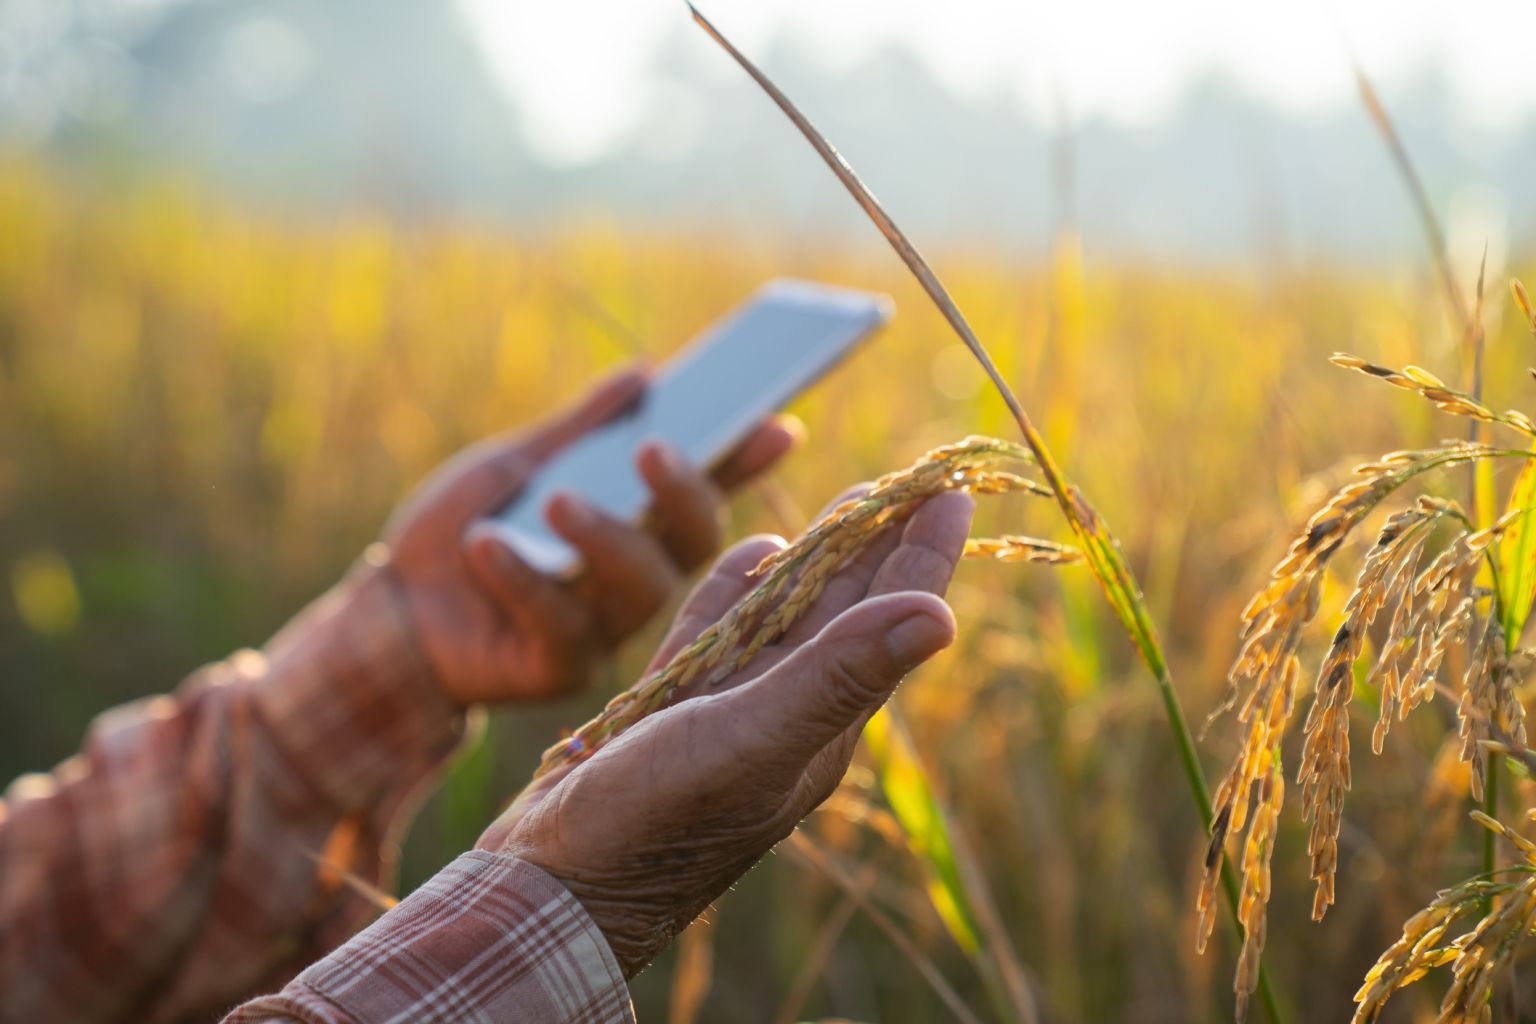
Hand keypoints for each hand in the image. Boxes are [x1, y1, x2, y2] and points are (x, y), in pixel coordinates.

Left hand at [378, 366, 797, 704]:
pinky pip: (562, 624)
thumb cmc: (458, 532)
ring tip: (557, 501)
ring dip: (605, 538)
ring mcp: (605, 627)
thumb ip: (578, 429)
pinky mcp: (562, 668)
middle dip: (685, 494)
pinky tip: (487, 546)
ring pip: (641, 588)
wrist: (389, 612)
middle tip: (654, 449)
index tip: (779, 424)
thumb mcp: (513, 466)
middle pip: (692, 542)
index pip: (705, 485)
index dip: (747, 458)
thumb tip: (646, 373)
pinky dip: (524, 578)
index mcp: (634, 521)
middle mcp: (635, 576)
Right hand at [480, 489, 973, 975]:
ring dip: (819, 558)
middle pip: (847, 608)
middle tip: (908, 480)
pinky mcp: (675, 710)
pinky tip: (751, 555)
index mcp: (822, 720)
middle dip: (878, 543)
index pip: (890, 617)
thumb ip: (839, 674)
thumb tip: (941, 614)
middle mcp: (786, 711)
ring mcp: (730, 711)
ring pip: (787, 615)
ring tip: (849, 507)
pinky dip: (739, 591)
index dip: (923, 553)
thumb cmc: (654, 821)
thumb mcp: (754, 739)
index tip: (954, 491)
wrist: (558, 889)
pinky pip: (720, 634)